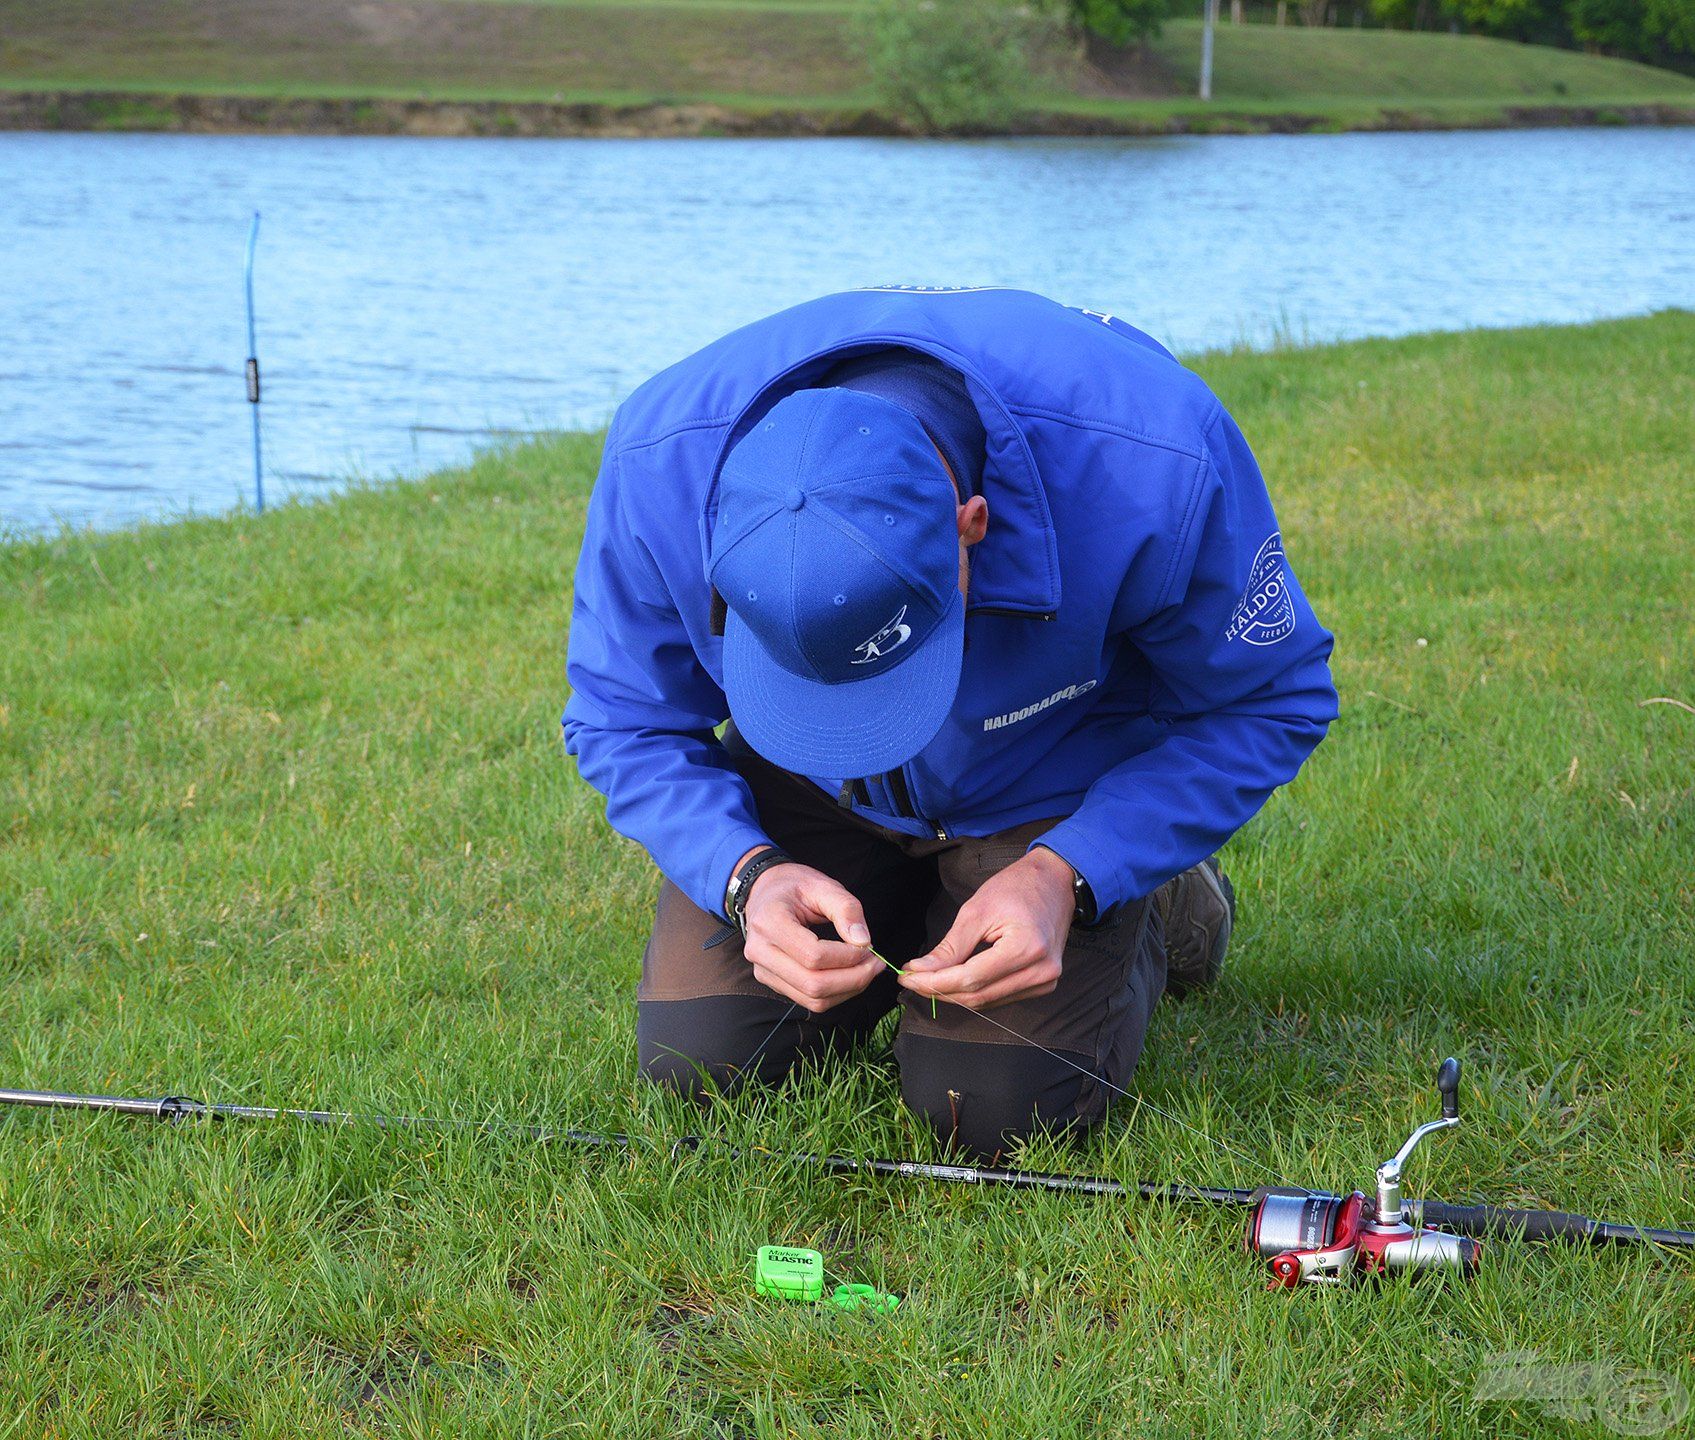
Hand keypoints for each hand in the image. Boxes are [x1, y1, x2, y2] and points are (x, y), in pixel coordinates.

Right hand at [741, 860, 883, 1013]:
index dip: (847, 956)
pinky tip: (850, 976)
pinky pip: (809, 1001)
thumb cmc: (794, 886)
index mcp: (769, 922)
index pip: (813, 955)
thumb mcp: (823, 885)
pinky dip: (836, 994)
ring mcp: (764, 971)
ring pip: (813, 1000)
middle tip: (875, 963)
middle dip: (854, 979)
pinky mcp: (772, 981)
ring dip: (848, 990)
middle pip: (813, 984)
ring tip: (867, 969)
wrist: (765, 891)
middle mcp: (760, 951)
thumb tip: (863, 941)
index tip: (868, 946)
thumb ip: (846, 909)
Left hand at [899, 848, 1075, 1010]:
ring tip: (926, 981)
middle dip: (939, 991)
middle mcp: (1041, 972)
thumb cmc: (1016, 888)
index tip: (906, 977)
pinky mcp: (1043, 985)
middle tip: (910, 980)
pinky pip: (1000, 997)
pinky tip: (953, 982)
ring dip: (954, 995)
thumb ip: (950, 947)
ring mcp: (1045, 981)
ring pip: (987, 1001)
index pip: (970, 979)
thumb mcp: (977, 910)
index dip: (934, 982)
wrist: (1055, 883)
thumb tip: (920, 970)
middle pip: (978, 995)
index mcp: (1026, 949)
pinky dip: (974, 992)